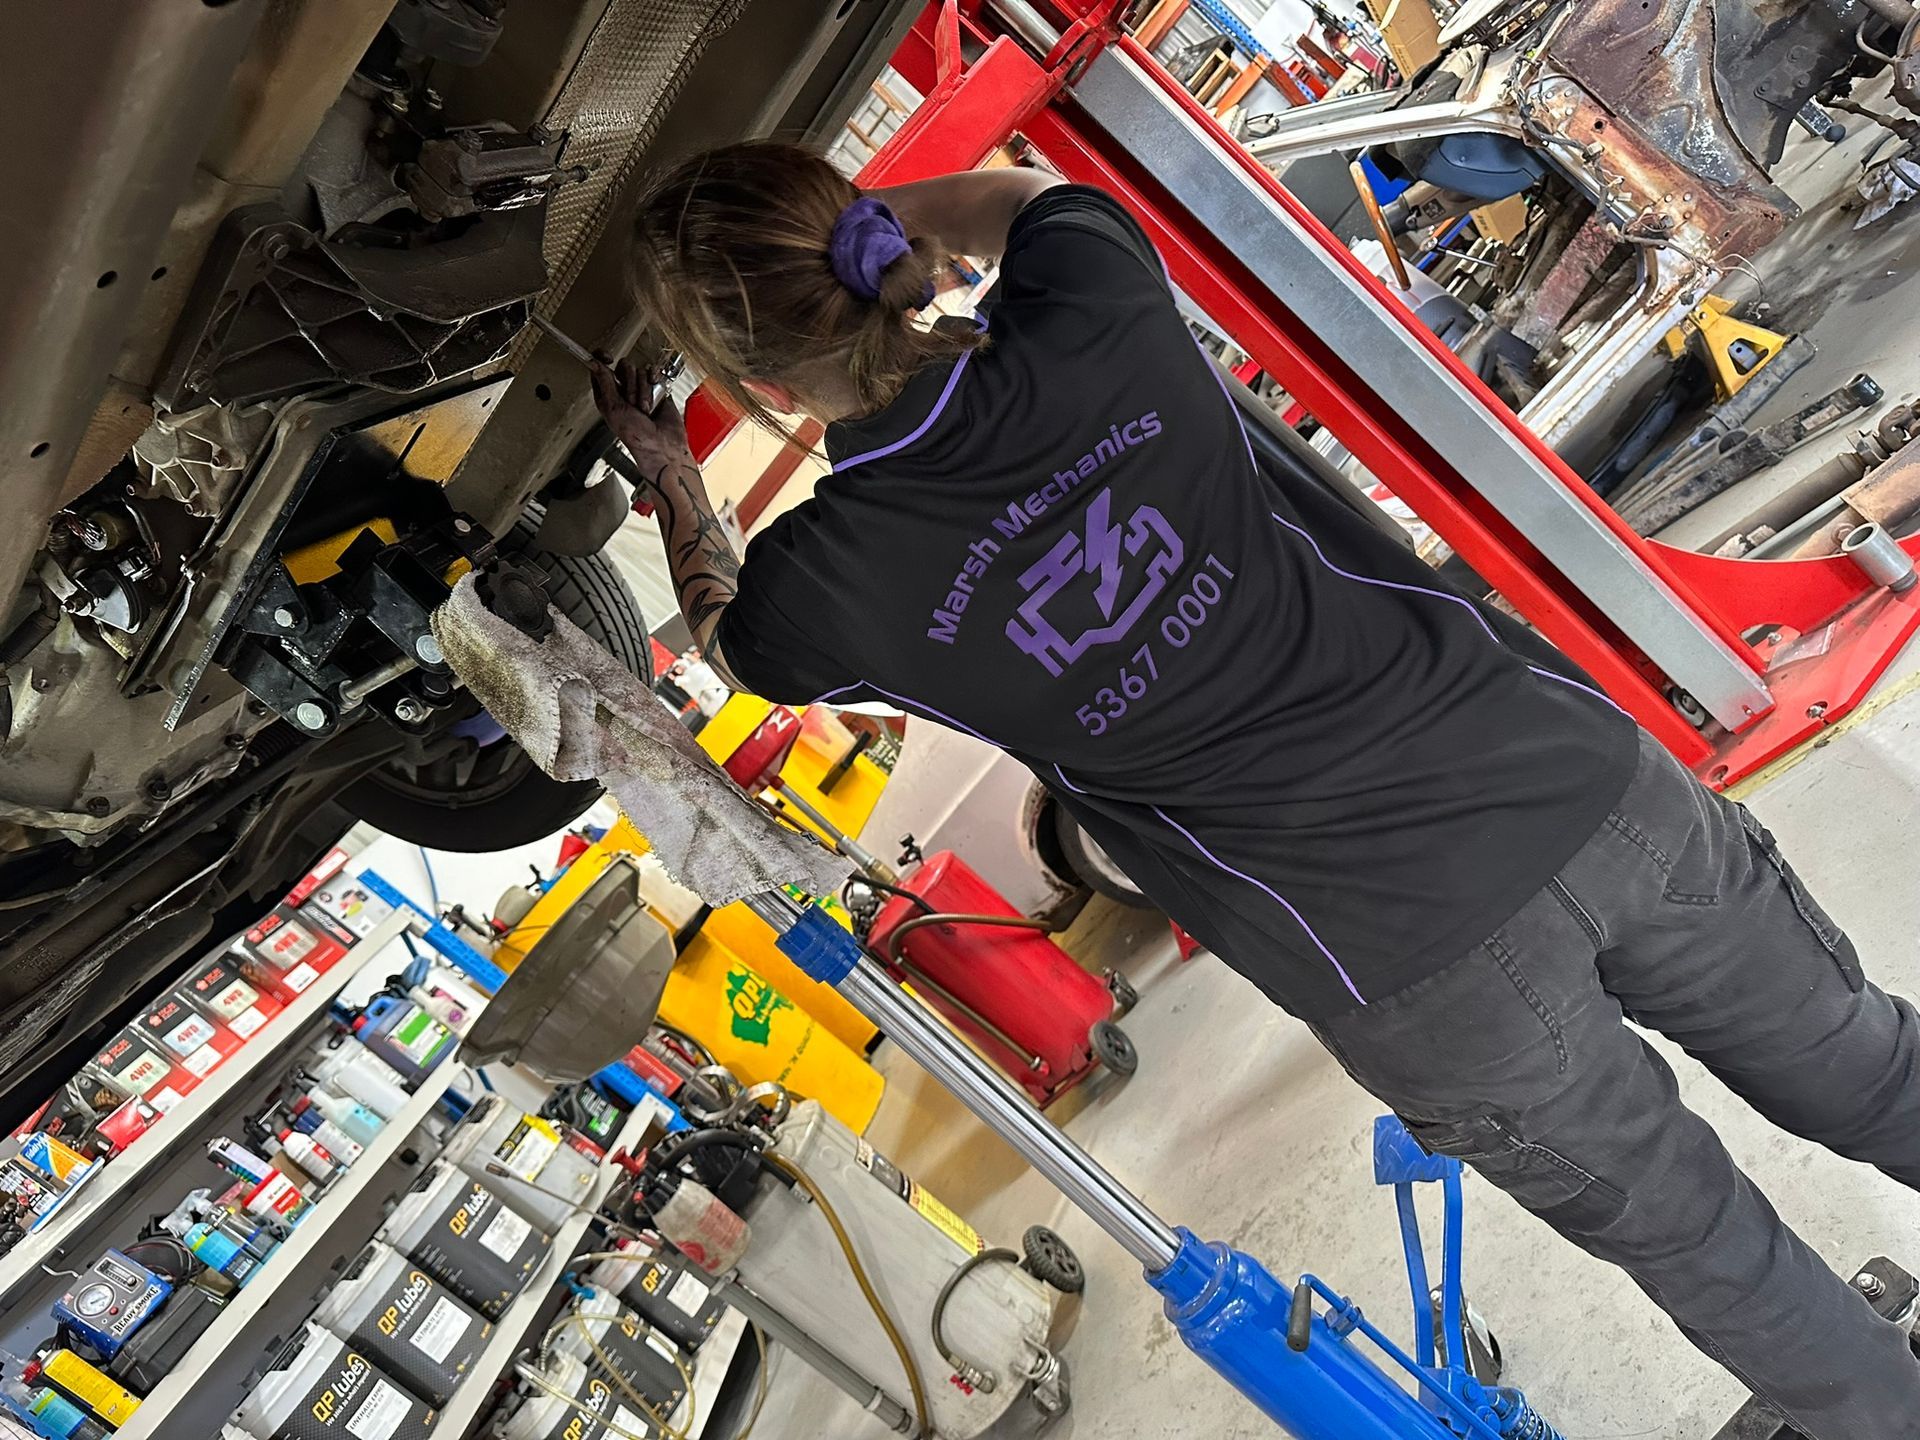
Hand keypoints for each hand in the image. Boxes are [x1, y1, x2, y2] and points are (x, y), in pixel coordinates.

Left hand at [591, 358, 692, 480]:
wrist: (661, 445)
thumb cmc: (635, 435)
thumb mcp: (613, 408)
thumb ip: (605, 382)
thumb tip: (595, 363)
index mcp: (607, 395)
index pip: (600, 368)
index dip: (601, 358)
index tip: (607, 357)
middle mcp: (623, 390)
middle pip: (623, 367)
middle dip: (630, 384)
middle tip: (632, 403)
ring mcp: (641, 388)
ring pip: (640, 371)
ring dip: (644, 391)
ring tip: (645, 408)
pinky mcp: (658, 388)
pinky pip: (655, 372)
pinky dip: (656, 382)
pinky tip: (656, 397)